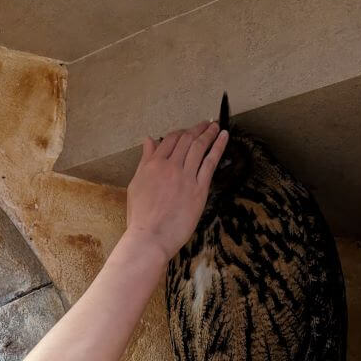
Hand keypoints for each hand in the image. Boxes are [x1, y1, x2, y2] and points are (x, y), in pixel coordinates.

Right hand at [125, 121, 228, 261]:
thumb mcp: (136, 184)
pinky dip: (218, 147)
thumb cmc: (141, 216)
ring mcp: (185, 177)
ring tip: (215, 125)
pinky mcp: (199, 189)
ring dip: (208, 133)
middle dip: (197, 129)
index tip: (188, 131)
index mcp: (152, 165)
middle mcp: (169, 166)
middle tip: (205, 124)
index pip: (169, 140)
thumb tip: (149, 141)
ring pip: (199, 147)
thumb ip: (145, 161)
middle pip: (186, 140)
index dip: (180, 133)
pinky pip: (210, 162)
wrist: (150, 237)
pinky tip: (223, 137)